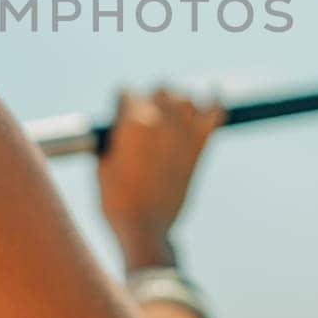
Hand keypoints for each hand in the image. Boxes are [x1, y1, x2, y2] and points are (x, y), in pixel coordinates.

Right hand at [97, 88, 222, 269]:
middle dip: (150, 99)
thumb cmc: (117, 201)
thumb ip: (112, 138)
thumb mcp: (102, 164)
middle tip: (145, 118)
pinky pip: (215, 113)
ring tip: (170, 115)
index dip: (121, 104)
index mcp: (133, 122)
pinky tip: (213, 94)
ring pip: (185, 98)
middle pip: (159, 89)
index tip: (120, 116)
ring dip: (177, 102)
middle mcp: (161, 120)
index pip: (126, 92)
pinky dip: (215, 101)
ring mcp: (184, 132)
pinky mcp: (200, 146)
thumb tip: (120, 127)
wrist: (146, 228)